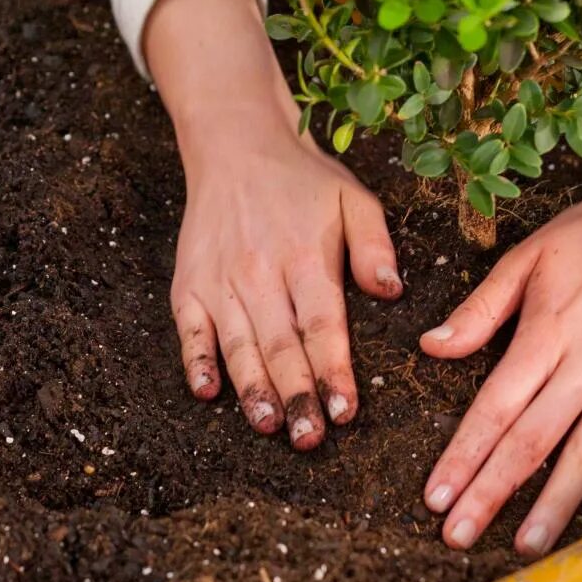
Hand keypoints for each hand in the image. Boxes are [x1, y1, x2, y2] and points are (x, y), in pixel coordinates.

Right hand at [172, 121, 400, 445]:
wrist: (235, 143)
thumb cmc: (302, 180)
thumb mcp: (354, 199)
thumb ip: (375, 247)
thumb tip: (392, 293)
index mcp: (307, 257)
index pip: (323, 326)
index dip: (334, 371)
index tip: (345, 411)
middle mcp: (261, 273)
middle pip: (281, 345)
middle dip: (298, 396)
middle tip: (310, 438)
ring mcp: (220, 280)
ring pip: (238, 345)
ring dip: (253, 389)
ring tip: (269, 425)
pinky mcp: (189, 283)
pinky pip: (191, 330)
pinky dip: (196, 360)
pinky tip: (206, 391)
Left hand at [421, 56, 581, 553]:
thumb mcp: (526, 257)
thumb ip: (480, 309)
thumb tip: (431, 348)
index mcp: (546, 334)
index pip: (494, 409)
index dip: (462, 457)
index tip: (434, 497)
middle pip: (532, 441)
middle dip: (490, 494)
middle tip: (458, 536)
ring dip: (555, 503)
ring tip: (524, 547)